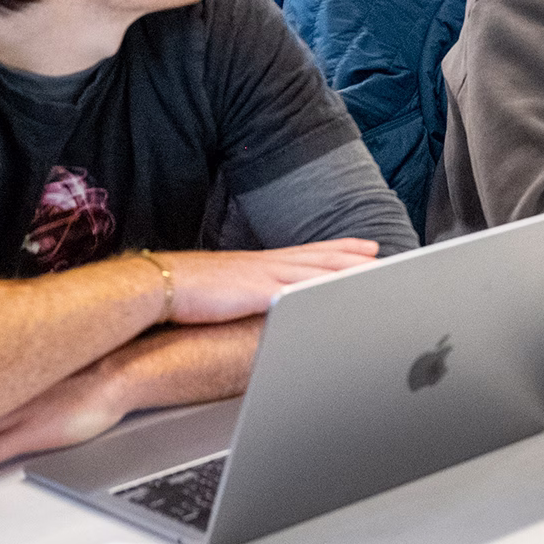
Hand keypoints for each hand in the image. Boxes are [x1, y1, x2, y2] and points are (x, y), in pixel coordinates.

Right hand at [159, 240, 378, 324]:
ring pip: (316, 270)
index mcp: (263, 263)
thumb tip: (264, 298)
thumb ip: (252, 290)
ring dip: (346, 270)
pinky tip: (337, 294)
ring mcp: (265, 276)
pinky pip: (294, 291)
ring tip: (375, 271)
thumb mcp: (229, 289)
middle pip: (322, 258)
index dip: (342, 247)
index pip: (312, 251)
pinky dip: (318, 290)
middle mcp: (269, 264)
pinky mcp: (256, 293)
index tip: (368, 246)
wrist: (160, 284)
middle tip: (383, 256)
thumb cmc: (188, 291)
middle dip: (354, 257)